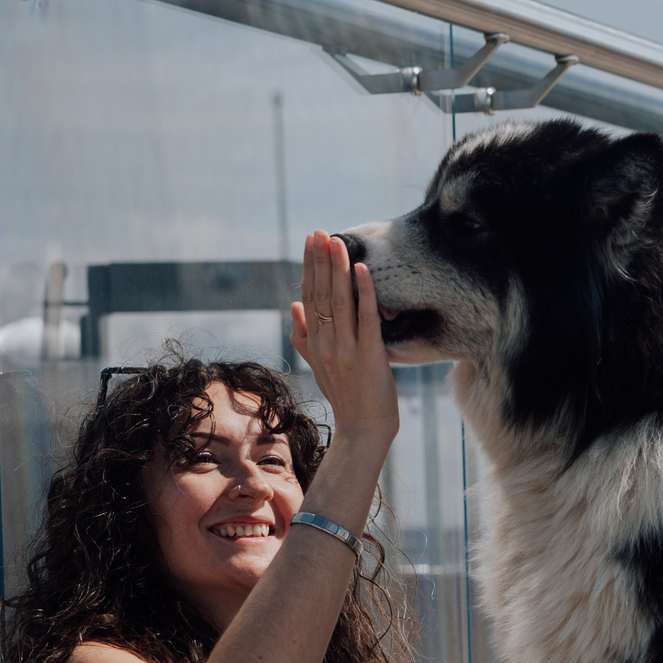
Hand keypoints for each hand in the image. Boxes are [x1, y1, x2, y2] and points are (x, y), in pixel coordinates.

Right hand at [290, 230, 395, 453]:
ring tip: (338, 242)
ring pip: (339, 301)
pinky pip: (365, 319)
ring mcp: (345, 349)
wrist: (362, 430)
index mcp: (313, 343)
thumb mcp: (317, 366)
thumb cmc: (345, 397)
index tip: (311, 241)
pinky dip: (364, 293)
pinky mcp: (369, 356)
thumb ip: (303, 337)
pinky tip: (363, 270)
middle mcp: (325, 343)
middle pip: (320, 294)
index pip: (308, 296)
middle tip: (320, 232)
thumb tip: (293, 306)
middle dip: (320, 261)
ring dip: (338, 269)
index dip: (310, 267)